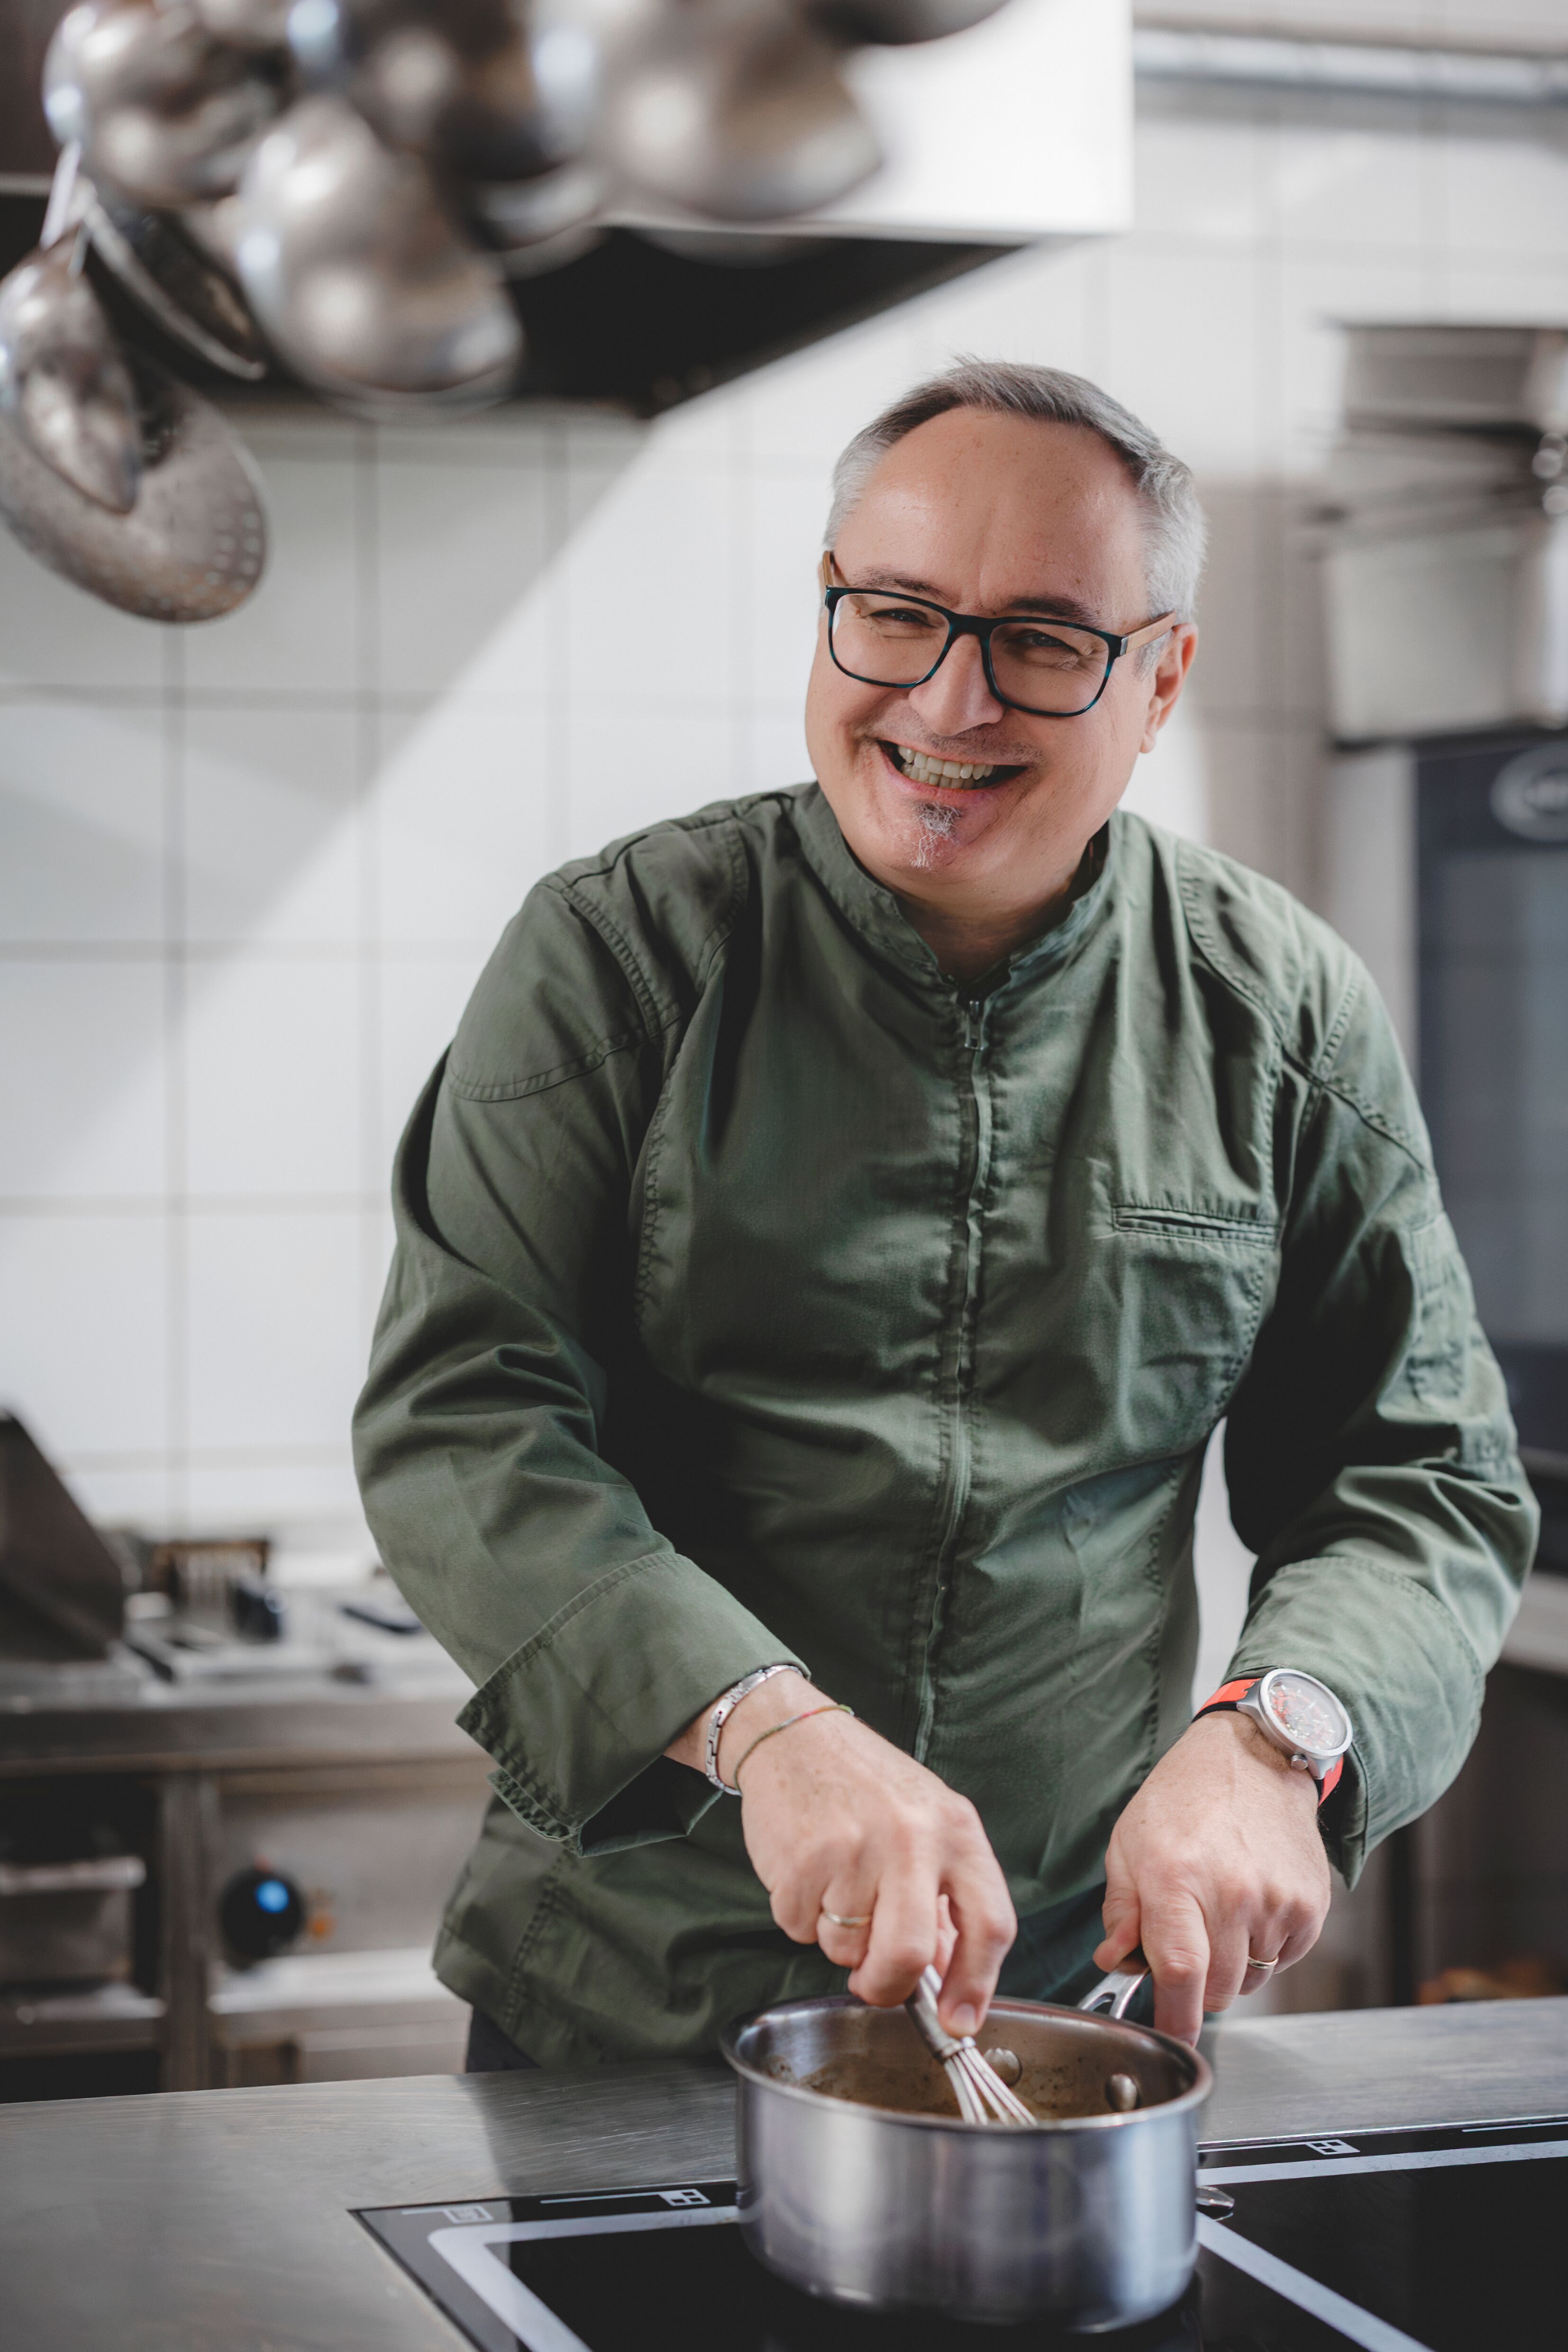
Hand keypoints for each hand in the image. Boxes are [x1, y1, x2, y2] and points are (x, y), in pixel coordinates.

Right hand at [667, 1672, 1015, 2035]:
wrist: (795, 1735)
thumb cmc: (866, 1785)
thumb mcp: (926, 1826)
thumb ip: (944, 1899)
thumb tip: (943, 1972)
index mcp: (957, 1830)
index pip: (991, 1924)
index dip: (978, 1985)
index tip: (961, 2020)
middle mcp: (911, 1838)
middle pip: (910, 1954)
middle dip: (888, 1986)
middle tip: (874, 1982)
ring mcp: (855, 1849)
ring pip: (847, 1949)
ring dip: (838, 1941)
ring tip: (836, 1885)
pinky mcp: (803, 1859)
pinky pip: (801, 1930)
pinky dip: (801, 1918)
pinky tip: (808, 1872)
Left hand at [1094, 1711, 1331, 2044]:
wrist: (1254, 1759)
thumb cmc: (1183, 1799)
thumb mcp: (1129, 1845)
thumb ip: (1121, 1911)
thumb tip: (1116, 1963)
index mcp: (1177, 1878)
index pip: (1179, 1973)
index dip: (1174, 2018)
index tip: (1170, 2039)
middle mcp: (1233, 1893)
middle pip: (1217, 1990)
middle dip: (1197, 1985)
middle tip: (1187, 1943)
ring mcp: (1278, 1901)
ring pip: (1250, 1980)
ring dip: (1231, 1965)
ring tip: (1219, 1912)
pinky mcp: (1311, 1906)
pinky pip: (1283, 1960)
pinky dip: (1264, 1949)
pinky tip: (1251, 1906)